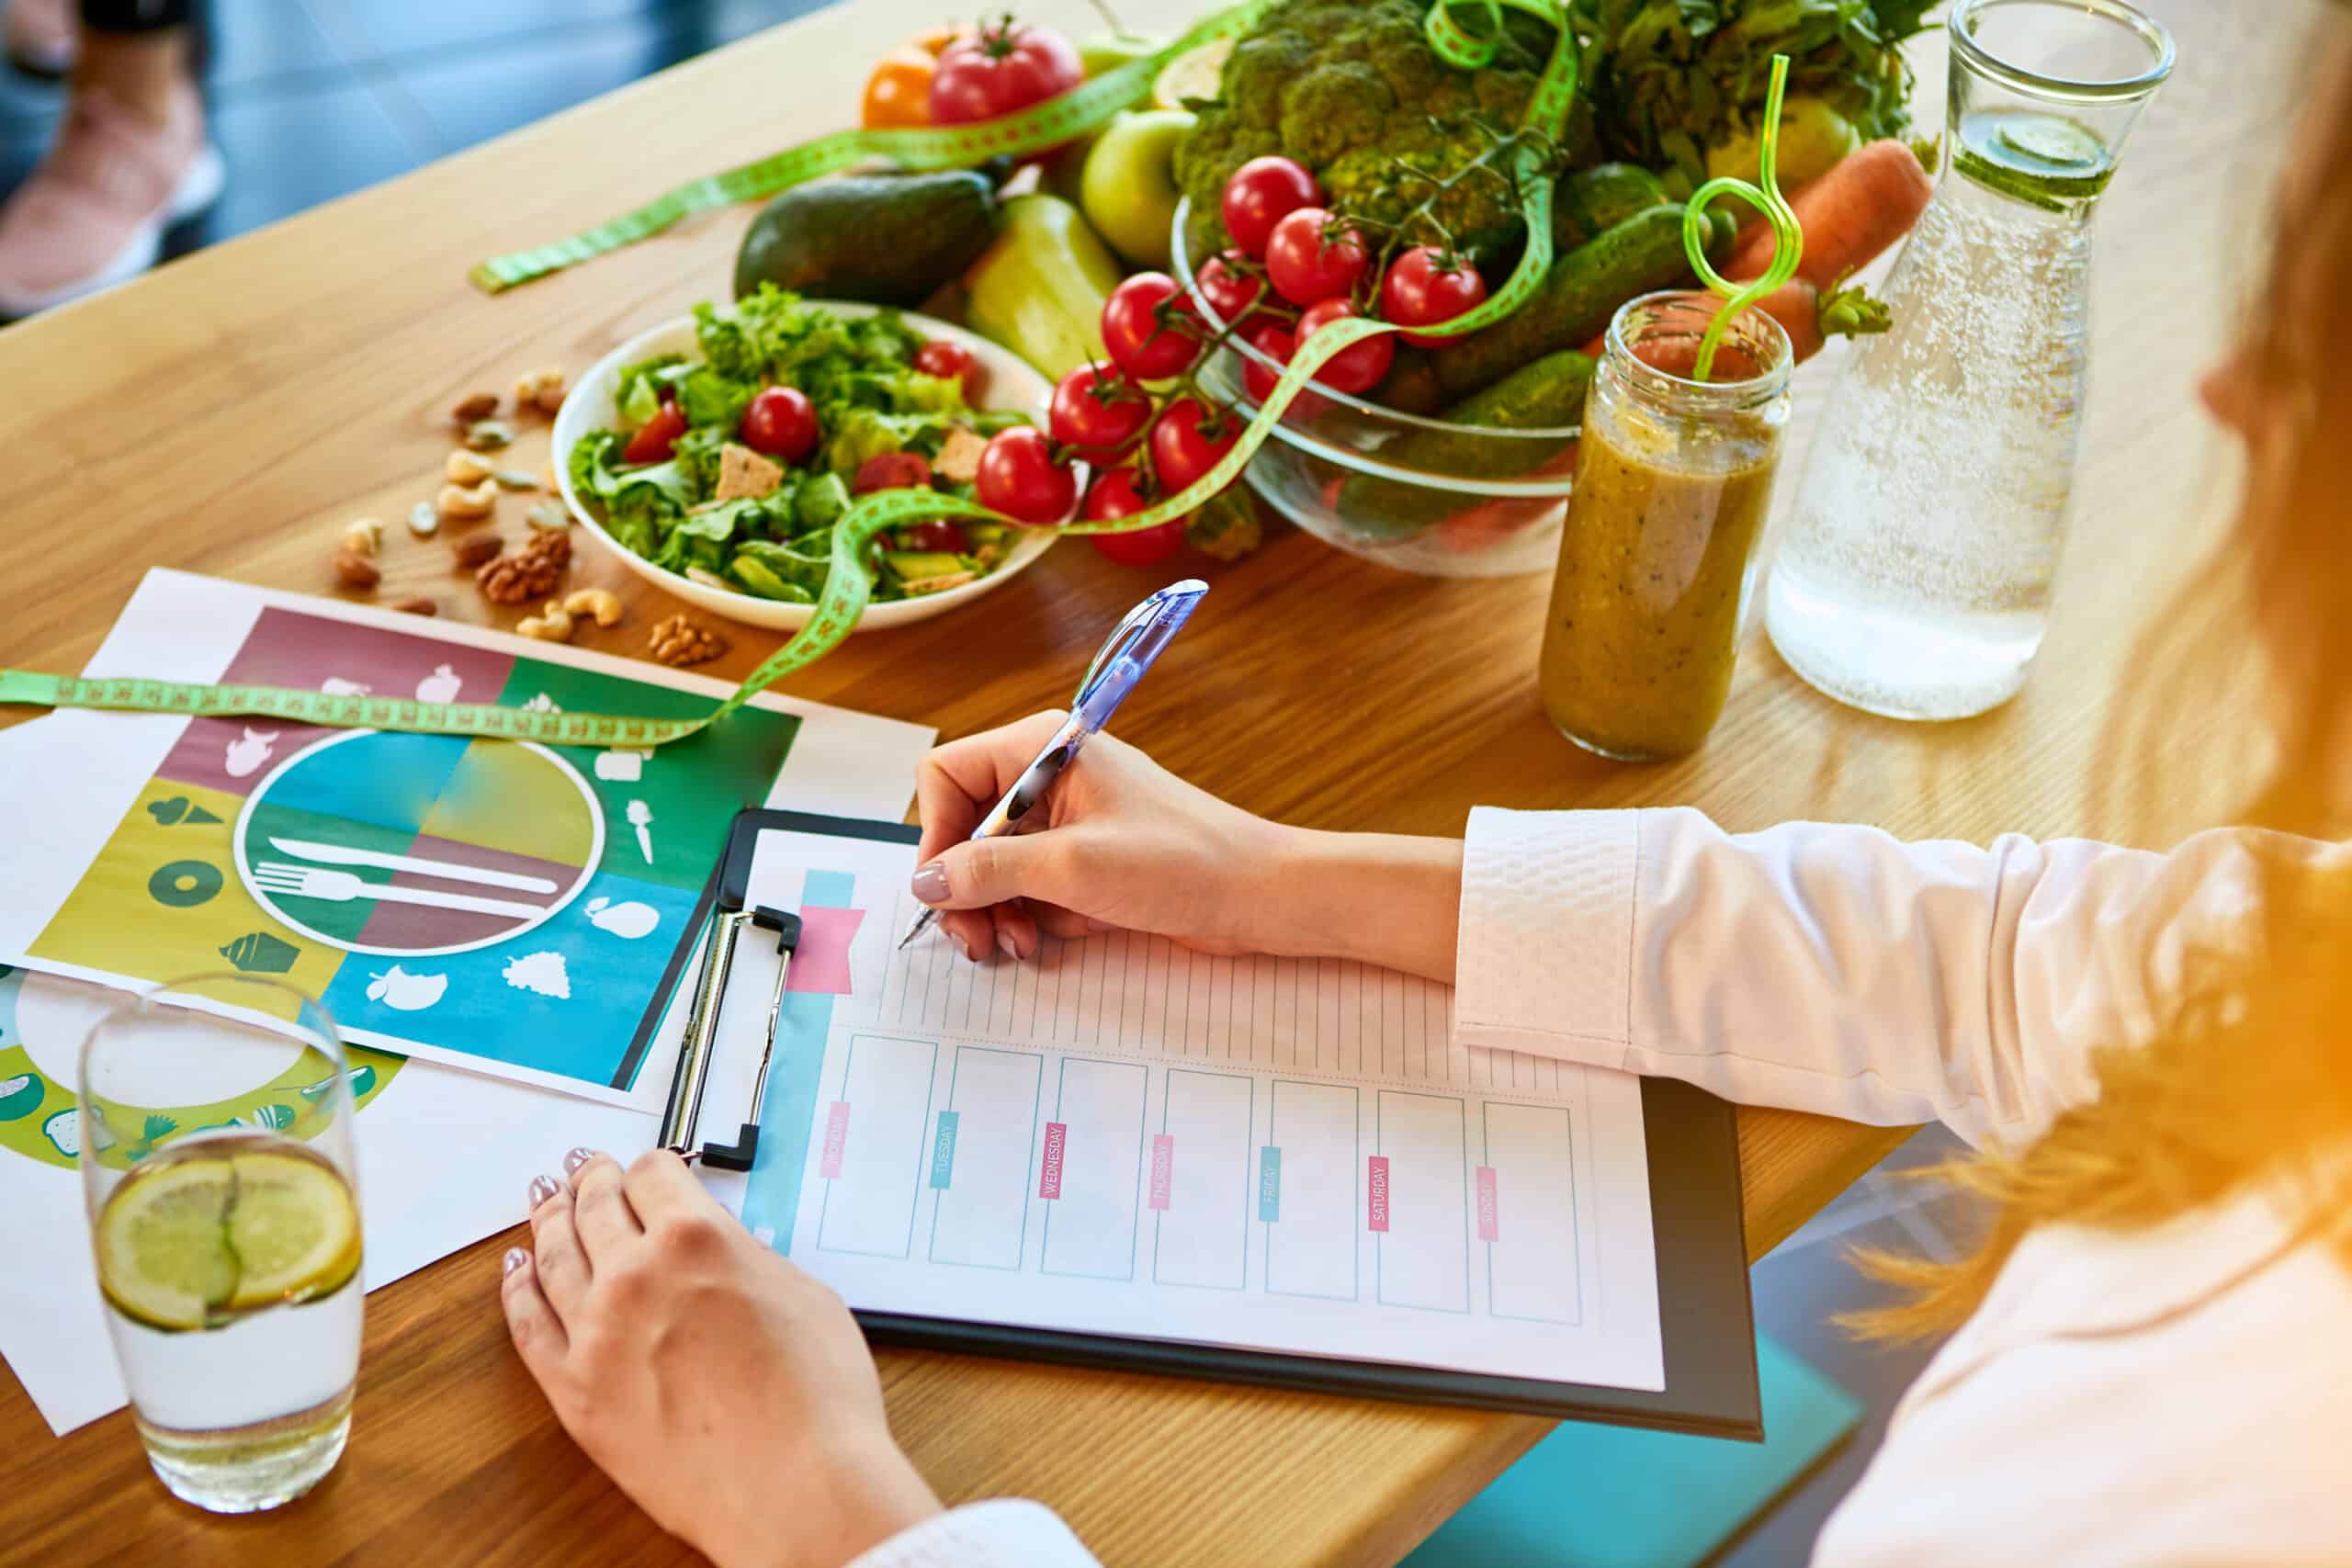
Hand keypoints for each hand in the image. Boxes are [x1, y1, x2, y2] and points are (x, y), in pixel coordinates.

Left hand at [501, 1149, 941, 1567]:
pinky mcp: (574, 1390)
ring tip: (543, 1203)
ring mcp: (595, 1332)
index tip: (645, 1171)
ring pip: (553, 1255)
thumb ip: (747, 1260)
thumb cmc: (817, 1399)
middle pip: (594, 1205)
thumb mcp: (802, 1293)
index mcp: (696, 1237)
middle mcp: (636, 1274)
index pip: (652, 1174)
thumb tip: (722, 1257)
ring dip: (546, 1221)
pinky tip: (516, 1271)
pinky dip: (517, 1290)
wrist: (795, 1486)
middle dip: (590, 1181)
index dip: (649, 1166)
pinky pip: (529, 1326)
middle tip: (583, 1170)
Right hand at [910, 712, 1464, 982]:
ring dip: (995, 910)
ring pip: (994, 865)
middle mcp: (1047, 777)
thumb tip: (925, 882)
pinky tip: (1041, 942)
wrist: (1259, 895)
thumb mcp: (1071, 866)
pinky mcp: (1087, 859)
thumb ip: (989, 870)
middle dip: (964, 887)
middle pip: (965, 827)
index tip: (945, 892)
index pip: (948, 776)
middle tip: (972, 941)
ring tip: (1015, 945)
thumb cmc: (1180, 862)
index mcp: (1042, 748)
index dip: (936, 836)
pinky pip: (1030, 886)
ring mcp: (1068, 820)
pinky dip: (1027, 916)